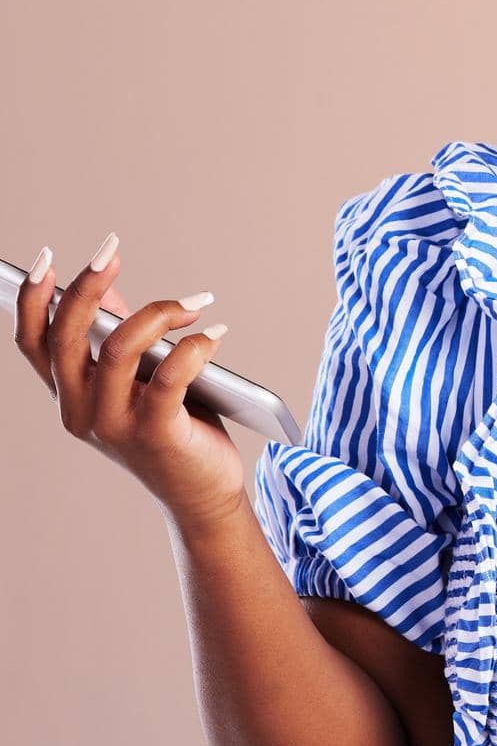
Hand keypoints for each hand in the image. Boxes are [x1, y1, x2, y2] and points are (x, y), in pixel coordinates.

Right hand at [11, 233, 247, 530]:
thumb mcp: (136, 381)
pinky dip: (194, 347)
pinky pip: (170, 379)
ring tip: (196, 301)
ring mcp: (114, 426)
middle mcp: (80, 411)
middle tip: (111, 250)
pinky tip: (215, 333)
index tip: (45, 258)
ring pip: (118, 350)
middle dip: (86, 286)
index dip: (32, 300)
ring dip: (158, 312)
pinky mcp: (156, 436)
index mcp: (68, 396)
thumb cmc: (172, 428)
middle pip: (68, 337)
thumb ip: (115, 339)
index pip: (33, 343)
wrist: (199, 494)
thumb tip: (103, 285)